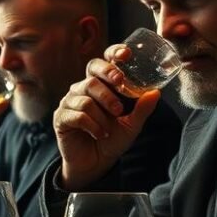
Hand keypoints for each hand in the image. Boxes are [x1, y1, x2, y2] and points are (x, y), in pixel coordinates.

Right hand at [54, 47, 161, 190]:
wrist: (96, 163)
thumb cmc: (112, 139)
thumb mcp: (132, 125)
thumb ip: (142, 109)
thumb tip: (156, 92)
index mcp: (100, 85)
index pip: (103, 62)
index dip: (112, 53)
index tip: (126, 54)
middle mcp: (82, 89)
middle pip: (92, 72)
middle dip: (108, 76)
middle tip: (121, 86)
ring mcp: (69, 102)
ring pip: (86, 95)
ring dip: (103, 113)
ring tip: (109, 127)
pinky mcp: (61, 117)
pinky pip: (78, 114)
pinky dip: (93, 125)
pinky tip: (99, 134)